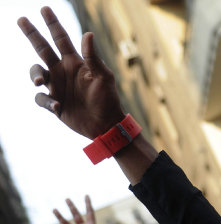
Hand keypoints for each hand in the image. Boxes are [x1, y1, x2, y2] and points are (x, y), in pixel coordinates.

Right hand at [18, 7, 124, 138]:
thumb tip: (87, 34)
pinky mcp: (55, 103)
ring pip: (36, 73)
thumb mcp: (104, 77)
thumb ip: (93, 57)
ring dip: (36, 75)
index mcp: (75, 63)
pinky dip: (47, 101)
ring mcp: (57, 87)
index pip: (61, 39)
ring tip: (41, 82)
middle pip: (43, 49)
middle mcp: (63, 72)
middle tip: (21, 19)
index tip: (44, 9)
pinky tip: (59, 106)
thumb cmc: (108, 99)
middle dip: (32, 34)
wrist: (106, 124)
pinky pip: (41, 99)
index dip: (53, 24)